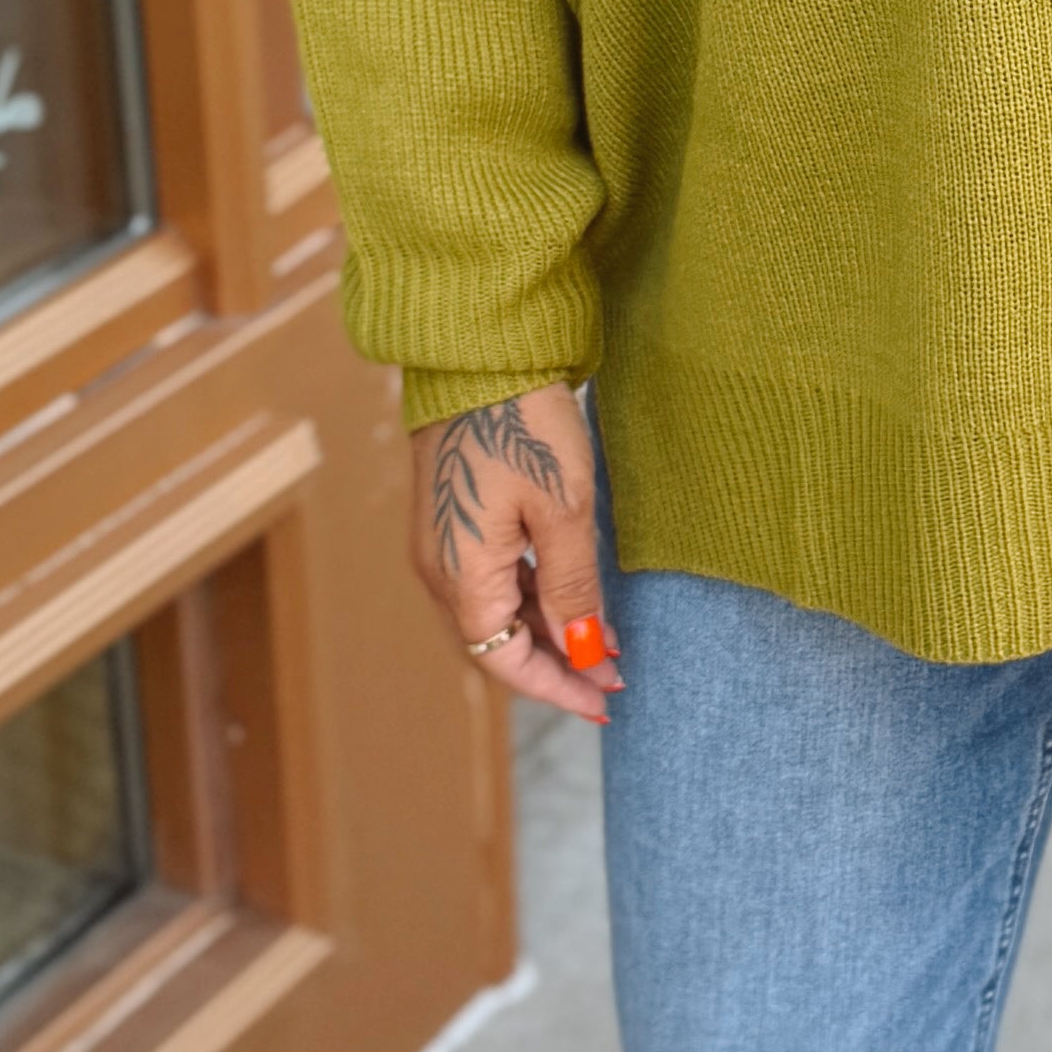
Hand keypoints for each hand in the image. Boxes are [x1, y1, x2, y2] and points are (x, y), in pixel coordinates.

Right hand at [413, 386, 617, 727]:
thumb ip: (572, 589)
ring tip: (603, 642)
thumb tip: (584, 652)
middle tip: (612, 677)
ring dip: (545, 633)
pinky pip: (489, 579)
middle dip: (555, 666)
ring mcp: (441, 543)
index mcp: (460, 575)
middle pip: (494, 644)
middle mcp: (439, 568)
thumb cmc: (523, 424)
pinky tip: (569, 596)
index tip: (606, 700)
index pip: (504, 660)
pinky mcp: (452, 517)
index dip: (556, 687)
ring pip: (493, 613)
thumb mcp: (565, 511)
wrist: (479, 351)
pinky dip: (530, 599)